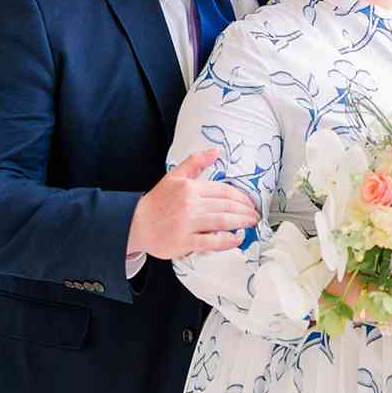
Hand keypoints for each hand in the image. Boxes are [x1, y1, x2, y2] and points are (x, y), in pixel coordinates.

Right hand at [128, 150, 259, 259]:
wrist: (136, 224)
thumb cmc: (158, 202)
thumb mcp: (174, 176)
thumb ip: (195, 162)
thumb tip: (217, 150)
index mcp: (190, 188)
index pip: (224, 191)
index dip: (242, 198)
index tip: (250, 204)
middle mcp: (190, 204)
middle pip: (227, 206)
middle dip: (246, 211)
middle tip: (255, 216)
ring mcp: (187, 224)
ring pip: (223, 222)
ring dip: (241, 223)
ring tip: (251, 225)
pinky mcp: (184, 242)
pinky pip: (212, 242)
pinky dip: (228, 240)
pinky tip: (237, 238)